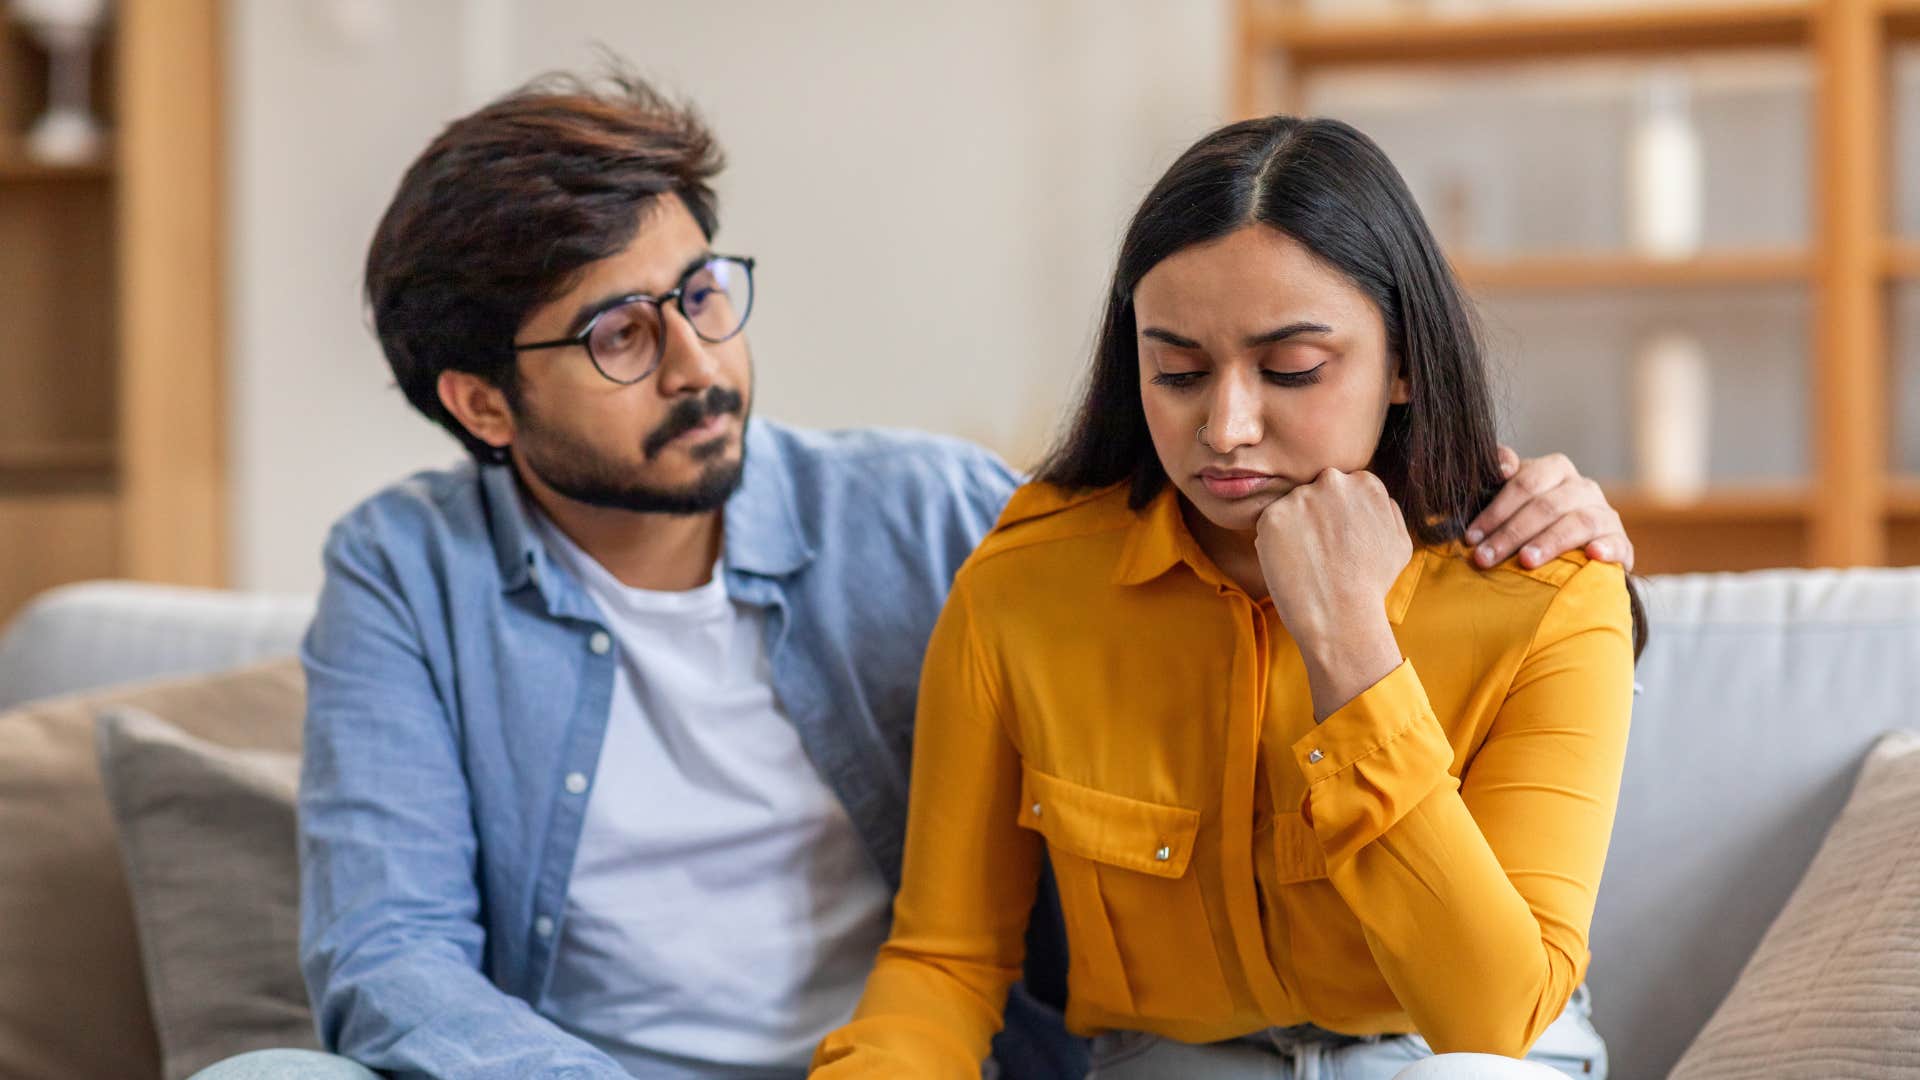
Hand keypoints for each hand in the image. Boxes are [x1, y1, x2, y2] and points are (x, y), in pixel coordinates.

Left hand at [1256, 468, 1410, 721]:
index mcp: (1365, 482)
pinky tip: (1290, 565)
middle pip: (1314, 493)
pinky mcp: (1272, 516)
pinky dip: (1273, 544)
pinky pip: (1268, 526)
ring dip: (1292, 529)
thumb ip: (1386, 510)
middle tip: (1320, 551)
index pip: (1340, 488)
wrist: (1342, 614)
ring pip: (1289, 509)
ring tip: (1307, 562)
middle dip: (1314, 516)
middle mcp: (1332, 482)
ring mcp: (1300, 497)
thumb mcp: (1399, 541)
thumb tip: (1373, 498)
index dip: (1335, 516)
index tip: (1337, 540)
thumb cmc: (1372, 584)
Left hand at [1465, 447, 1634, 571]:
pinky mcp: (1621, 542)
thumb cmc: (1533, 518)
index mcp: (1556, 470)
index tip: (1471, 536)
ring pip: (1579, 521)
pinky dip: (1607, 547)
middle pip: (1547, 505)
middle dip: (1511, 533)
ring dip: (1550, 542)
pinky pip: (1617, 542)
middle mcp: (1583, 488)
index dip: (1496, 509)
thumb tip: (1501, 465)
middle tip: (1485, 557)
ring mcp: (1605, 514)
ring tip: (1526, 561)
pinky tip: (1592, 555)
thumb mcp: (1512, 494)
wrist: (1576, 549)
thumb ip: (1500, 471)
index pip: (1526, 482)